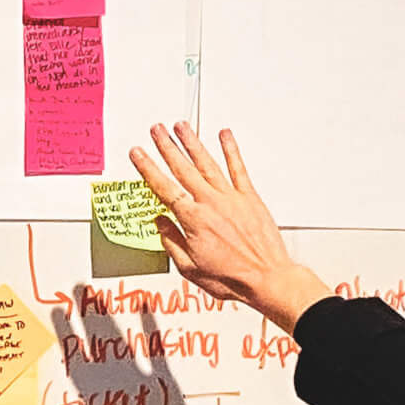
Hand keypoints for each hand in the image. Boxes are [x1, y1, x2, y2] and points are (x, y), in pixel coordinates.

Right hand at [126, 122, 331, 328]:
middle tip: (156, 130)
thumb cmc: (231, 278)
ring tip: (181, 126)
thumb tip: (160, 224)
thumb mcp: (190, 268)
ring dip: (192, 143)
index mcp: (193, 220)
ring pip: (207, 163)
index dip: (149, 169)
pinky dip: (231, 149)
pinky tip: (224, 135)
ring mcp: (231, 198)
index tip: (138, 154)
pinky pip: (238, 168)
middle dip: (167, 147)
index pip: (164, 188)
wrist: (266, 279)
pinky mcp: (250, 198)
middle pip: (183, 169)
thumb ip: (172, 242)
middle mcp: (211, 203)